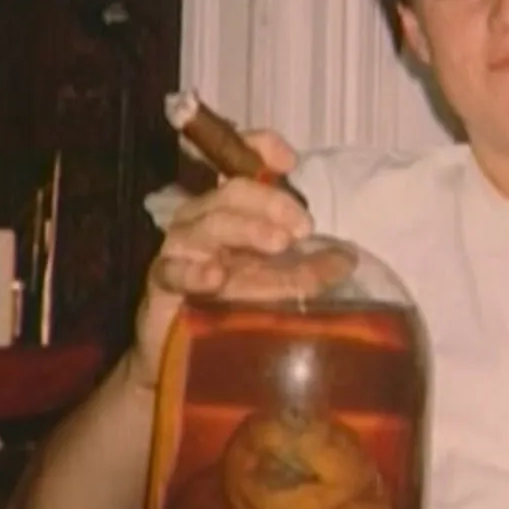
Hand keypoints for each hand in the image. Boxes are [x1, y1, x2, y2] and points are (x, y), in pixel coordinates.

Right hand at [128, 130, 310, 387]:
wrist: (189, 359)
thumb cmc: (234, 310)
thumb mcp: (279, 284)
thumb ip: (309, 268)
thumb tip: (346, 258)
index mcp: (234, 212)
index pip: (239, 162)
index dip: (260, 148)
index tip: (289, 161)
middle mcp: (205, 221)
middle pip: (230, 192)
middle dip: (269, 202)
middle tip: (302, 227)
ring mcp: (181, 249)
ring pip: (208, 225)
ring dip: (246, 229)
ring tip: (278, 244)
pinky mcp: (162, 282)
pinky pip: (172, 270)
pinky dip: (194, 271)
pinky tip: (216, 277)